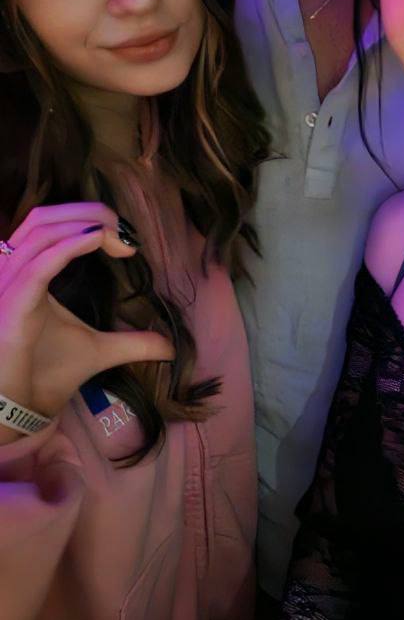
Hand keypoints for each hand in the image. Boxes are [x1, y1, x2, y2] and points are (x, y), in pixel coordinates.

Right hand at [0, 202, 173, 438]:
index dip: (89, 218)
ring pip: (40, 231)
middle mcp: (14, 272)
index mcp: (29, 273)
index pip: (51, 224)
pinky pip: (38, 266)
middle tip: (125, 232)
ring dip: (83, 224)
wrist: (21, 406)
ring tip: (117, 237)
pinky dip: (68, 246)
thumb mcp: (100, 351)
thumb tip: (170, 347)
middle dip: (88, 213)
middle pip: (44, 216)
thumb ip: (134, 344)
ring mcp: (9, 286)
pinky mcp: (12, 306)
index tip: (127, 241)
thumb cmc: (47, 373)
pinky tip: (96, 239)